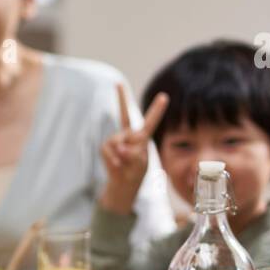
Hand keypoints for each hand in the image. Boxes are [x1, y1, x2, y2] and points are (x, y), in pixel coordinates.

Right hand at [98, 87, 168, 214]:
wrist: (122, 186)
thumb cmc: (135, 174)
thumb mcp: (139, 164)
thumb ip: (132, 153)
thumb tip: (118, 147)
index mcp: (142, 138)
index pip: (150, 121)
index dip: (157, 109)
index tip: (164, 97)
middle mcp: (128, 135)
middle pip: (124, 113)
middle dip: (121, 97)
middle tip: (118, 83)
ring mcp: (116, 139)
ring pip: (118, 139)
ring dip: (122, 154)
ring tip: (124, 163)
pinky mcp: (106, 147)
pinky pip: (109, 149)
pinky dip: (113, 159)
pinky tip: (116, 165)